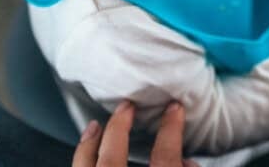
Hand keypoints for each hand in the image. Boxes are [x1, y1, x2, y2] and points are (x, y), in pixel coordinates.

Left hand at [72, 101, 197, 166]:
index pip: (164, 157)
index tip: (174, 109)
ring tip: (94, 126)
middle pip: (112, 156)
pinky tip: (84, 157)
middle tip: (127, 106)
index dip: (171, 129)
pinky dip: (80, 162)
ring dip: (88, 145)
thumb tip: (188, 163)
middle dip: (119, 127)